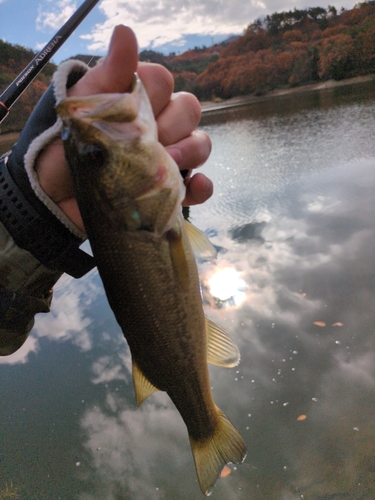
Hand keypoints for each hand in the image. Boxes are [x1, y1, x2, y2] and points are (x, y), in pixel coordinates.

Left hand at [36, 25, 212, 232]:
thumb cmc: (64, 150)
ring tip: (166, 164)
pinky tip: (194, 186)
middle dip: (172, 124)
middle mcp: (158, 126)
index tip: (130, 111)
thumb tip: (125, 32)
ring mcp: (167, 158)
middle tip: (148, 143)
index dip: (153, 92)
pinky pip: (200, 185)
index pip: (164, 81)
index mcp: (137, 101)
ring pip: (200, 143)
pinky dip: (202, 186)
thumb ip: (107, 75)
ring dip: (190, 151)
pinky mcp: (170, 191)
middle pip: (189, 110)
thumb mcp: (81, 110)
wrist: (53, 199)